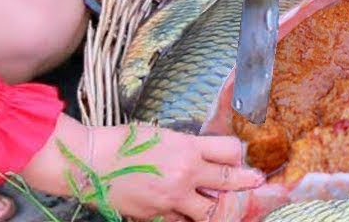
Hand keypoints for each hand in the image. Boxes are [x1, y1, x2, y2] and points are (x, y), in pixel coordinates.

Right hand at [19, 115, 264, 221]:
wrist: (90, 162)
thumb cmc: (121, 142)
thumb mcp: (161, 135)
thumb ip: (186, 147)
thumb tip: (203, 157)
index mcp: (186, 147)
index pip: (230, 150)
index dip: (238, 153)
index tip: (240, 156)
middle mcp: (185, 174)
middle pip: (230, 180)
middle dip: (248, 183)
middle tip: (258, 184)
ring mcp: (172, 199)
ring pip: (211, 211)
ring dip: (220, 207)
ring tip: (226, 206)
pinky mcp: (157, 216)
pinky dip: (189, 219)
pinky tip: (189, 214)